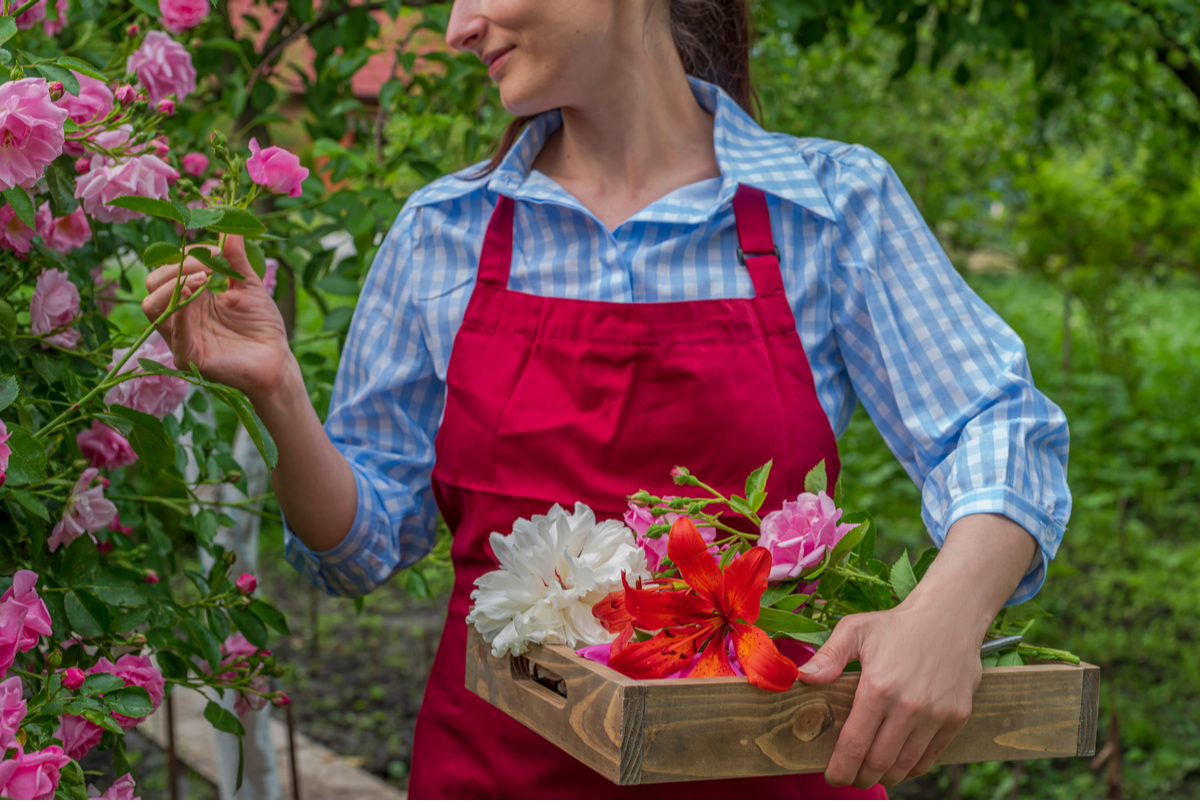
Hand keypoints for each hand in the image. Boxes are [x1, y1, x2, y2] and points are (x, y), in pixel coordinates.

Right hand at [142, 234, 292, 403]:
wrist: (277, 361)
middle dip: (178, 267)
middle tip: (209, 265)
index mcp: (190, 299)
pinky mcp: (189, 357)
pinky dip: (182, 311)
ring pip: (152, 307)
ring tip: (204, 278)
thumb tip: (230, 226)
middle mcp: (179, 317)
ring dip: (174, 286)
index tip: (217, 253)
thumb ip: (235, 258)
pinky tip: (199, 294)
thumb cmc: (263, 327)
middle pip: (152, 285)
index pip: (168, 270)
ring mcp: (180, 338)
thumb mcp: (248, 286)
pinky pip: (174, 333)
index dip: (188, 256)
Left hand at [796, 601, 979, 787]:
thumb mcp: (855, 630)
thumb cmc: (897, 624)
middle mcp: (909, 706)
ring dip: (886, 776)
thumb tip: (802, 678)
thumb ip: (828, 656)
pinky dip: (912, 768)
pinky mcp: (956, 718)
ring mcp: (936, 714)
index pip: (854, 744)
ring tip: (871, 773)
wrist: (951, 616)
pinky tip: (898, 765)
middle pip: (879, 762)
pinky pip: (930, 757)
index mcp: (878, 687)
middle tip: (849, 777)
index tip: (832, 776)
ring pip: (905, 765)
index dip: (841, 768)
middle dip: (860, 777)